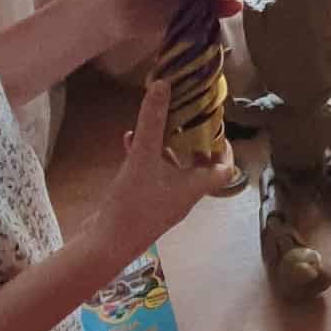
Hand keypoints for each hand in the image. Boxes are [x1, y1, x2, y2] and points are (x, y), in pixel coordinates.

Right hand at [90, 82, 236, 270]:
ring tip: (158, 122)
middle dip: (194, 140)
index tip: (216, 125)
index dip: (225, 148)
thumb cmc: (132, 205)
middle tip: (188, 116)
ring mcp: (163, 202)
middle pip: (199, 166)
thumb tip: (163, 83)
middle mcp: (183, 196)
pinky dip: (145, 157)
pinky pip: (151, 175)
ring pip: (173, 168)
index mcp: (193, 187)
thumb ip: (152, 121)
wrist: (104, 246)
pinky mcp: (143, 204)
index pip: (225, 169)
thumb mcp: (142, 157)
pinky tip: (128, 140)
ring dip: (167, 146)